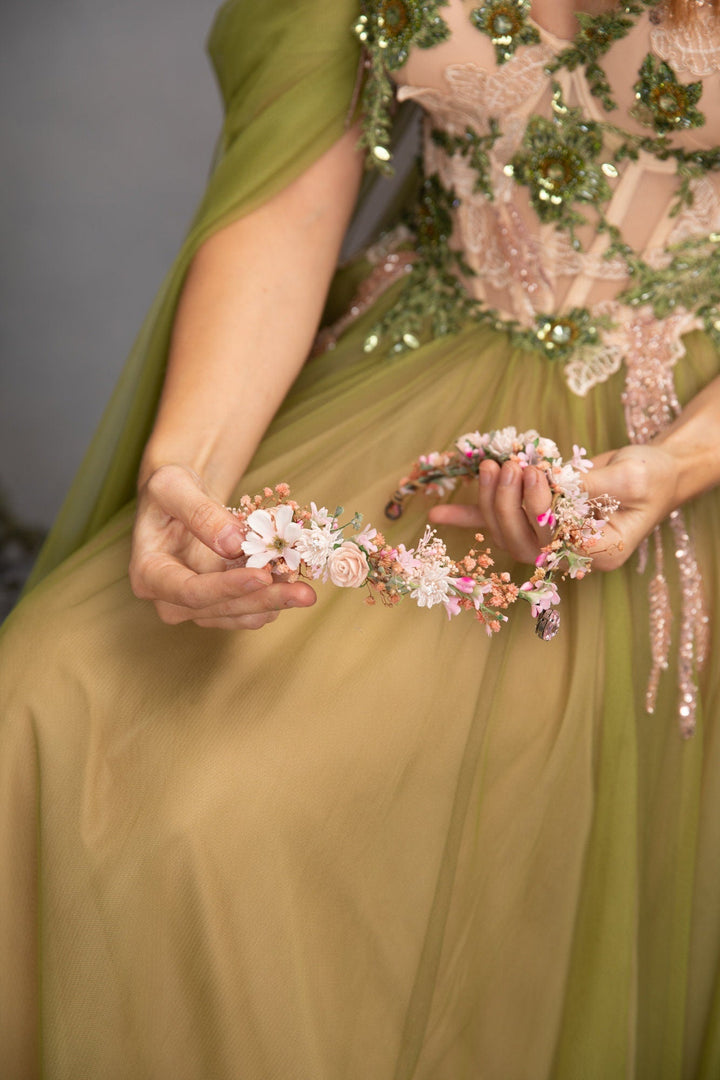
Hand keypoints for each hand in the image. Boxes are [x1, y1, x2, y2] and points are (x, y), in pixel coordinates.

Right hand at [129, 464, 315, 628]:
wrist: (181, 498)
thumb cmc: (170, 488)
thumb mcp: (173, 486)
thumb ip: (199, 513)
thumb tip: (233, 543)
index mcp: (148, 574)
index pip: (189, 591)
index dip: (227, 588)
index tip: (262, 576)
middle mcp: (170, 599)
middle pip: (220, 608)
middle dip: (264, 600)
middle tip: (304, 594)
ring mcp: (197, 605)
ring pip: (239, 613)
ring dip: (274, 602)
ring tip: (305, 590)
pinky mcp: (220, 602)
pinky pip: (250, 607)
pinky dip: (273, 597)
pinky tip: (295, 583)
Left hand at [428, 444, 680, 571]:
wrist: (653, 473)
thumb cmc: (651, 476)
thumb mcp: (632, 476)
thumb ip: (593, 484)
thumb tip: (552, 482)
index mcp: (600, 553)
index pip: (557, 541)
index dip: (538, 510)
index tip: (536, 473)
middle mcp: (570, 555)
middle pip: (524, 542)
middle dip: (508, 504)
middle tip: (512, 466)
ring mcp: (549, 541)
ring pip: (506, 534)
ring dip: (490, 502)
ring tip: (491, 467)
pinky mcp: (534, 522)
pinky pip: (495, 524)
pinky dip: (467, 517)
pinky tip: (438, 514)